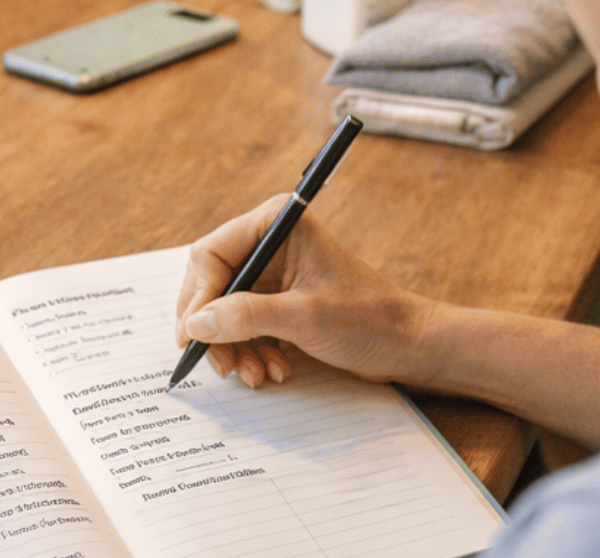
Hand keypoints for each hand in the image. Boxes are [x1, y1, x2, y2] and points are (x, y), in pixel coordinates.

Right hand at [175, 195, 437, 388]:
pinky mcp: (278, 300)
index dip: (198, 299)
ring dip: (234, 347)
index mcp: (277, 224)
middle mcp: (270, 241)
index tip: (193, 338)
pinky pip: (243, 325)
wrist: (406, 344)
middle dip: (215, 329)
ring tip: (255, 374)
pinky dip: (250, 350)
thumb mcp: (303, 318)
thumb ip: (245, 317)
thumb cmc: (367, 319)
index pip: (212, 255)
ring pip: (224, 310)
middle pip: (212, 284)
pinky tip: (272, 369)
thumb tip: (195, 324)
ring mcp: (273, 272)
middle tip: (222, 365)